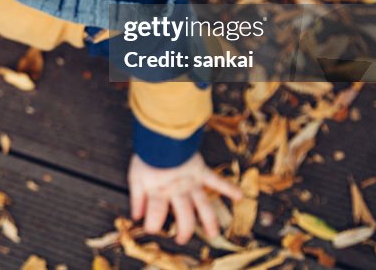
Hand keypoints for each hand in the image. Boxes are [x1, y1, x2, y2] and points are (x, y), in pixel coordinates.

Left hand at [128, 152, 242, 244]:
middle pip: (184, 214)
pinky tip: (239, 197)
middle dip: (184, 230)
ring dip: (209, 220)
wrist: (161, 135)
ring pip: (203, 205)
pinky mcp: (201, 171)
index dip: (153, 223)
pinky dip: (229, 188)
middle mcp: (178, 190)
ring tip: (214, 234)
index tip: (152, 230)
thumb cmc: (148, 155)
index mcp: (160, 191)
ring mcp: (192, 182)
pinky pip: (217, 180)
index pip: (156, 213)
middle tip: (181, 240)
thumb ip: (137, 198)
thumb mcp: (135, 176)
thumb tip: (136, 217)